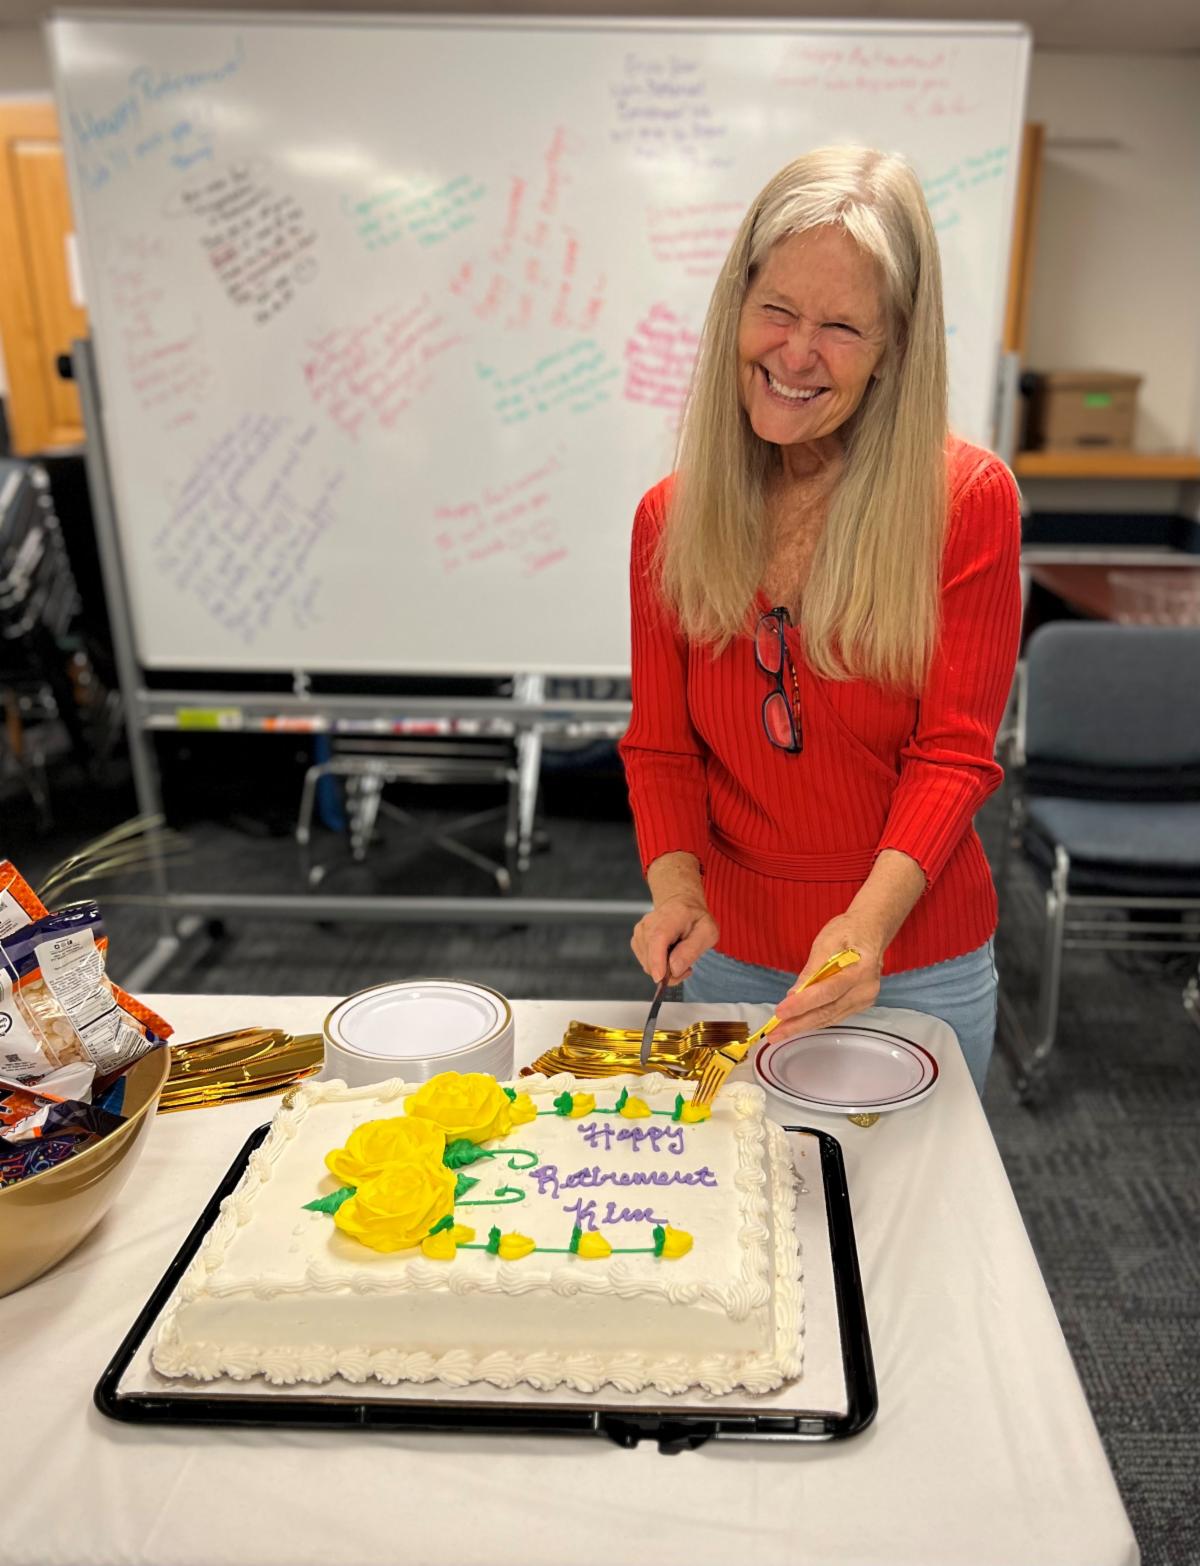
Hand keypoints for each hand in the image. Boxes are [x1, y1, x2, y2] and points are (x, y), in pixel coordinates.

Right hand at [631, 894, 718, 984]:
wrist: (681, 906)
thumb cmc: (695, 919)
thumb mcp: (707, 932)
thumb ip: (692, 950)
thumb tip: (674, 968)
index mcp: (670, 917)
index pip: (657, 939)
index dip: (657, 960)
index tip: (660, 978)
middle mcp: (649, 924)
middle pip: (652, 958)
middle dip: (670, 972)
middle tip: (687, 966)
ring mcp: (640, 933)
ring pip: (648, 965)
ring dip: (665, 970)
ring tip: (679, 957)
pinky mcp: (637, 941)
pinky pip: (646, 964)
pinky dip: (658, 966)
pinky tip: (669, 956)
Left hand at [771, 917, 883, 1038]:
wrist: (871, 930)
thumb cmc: (848, 931)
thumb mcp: (825, 942)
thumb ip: (811, 971)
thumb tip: (793, 995)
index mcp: (860, 968)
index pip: (827, 991)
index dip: (802, 1004)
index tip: (780, 1012)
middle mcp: (866, 988)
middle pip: (828, 1011)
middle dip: (798, 1023)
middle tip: (775, 1033)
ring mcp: (865, 998)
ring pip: (830, 1017)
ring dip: (804, 1025)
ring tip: (780, 1032)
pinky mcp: (861, 1003)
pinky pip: (835, 1015)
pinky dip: (815, 1020)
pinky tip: (798, 1024)